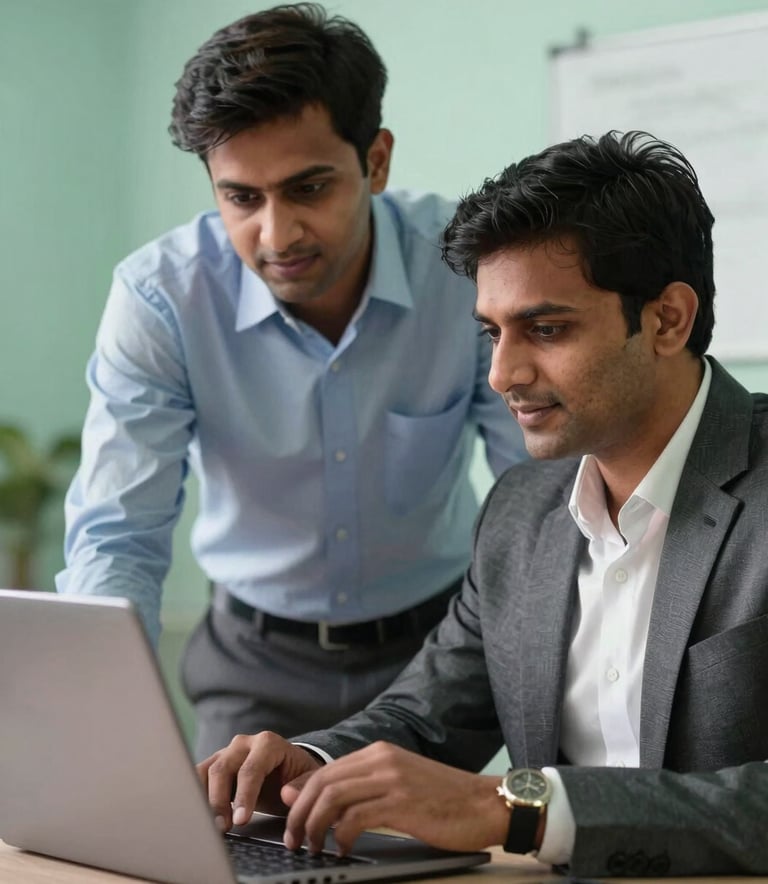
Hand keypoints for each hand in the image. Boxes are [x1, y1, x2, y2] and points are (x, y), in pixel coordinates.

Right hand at [197, 731, 321, 831]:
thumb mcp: (308, 780)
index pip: (251, 769)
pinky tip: (198, 815)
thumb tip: (287, 794)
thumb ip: (301, 787)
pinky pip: (197, 776)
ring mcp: (227, 752)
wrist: (288, 769)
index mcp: (268, 743)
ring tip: (209, 824)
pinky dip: (195, 795)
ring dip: (203, 799)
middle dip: (220, 800)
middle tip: (224, 827)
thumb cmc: (297, 776)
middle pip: (223, 768)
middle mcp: (244, 743)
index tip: (241, 820)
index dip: (245, 796)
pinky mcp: (215, 764)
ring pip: (205, 771)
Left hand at [282, 741, 507, 855]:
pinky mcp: (402, 802)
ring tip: (312, 847)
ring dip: (315, 826)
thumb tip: (318, 798)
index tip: (290, 819)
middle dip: (300, 813)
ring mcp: (392, 779)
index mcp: (379, 752)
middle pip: (323, 781)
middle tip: (294, 840)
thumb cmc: (443, 800)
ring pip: (333, 797)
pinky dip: (340, 836)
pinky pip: (355, 817)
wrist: (485, 804)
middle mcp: (382, 759)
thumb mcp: (398, 786)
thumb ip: (361, 789)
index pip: (325, 769)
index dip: (301, 796)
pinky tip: (341, 849)